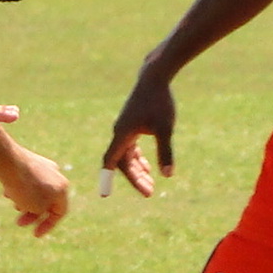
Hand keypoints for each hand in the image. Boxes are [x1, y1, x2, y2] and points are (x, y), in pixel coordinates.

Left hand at [0, 146, 70, 236]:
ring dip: (24, 201)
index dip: (48, 226)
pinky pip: (26, 181)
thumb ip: (42, 211)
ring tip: (12, 200)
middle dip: (32, 214)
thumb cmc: (24, 186)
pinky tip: (7, 190)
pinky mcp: (28, 161)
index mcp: (62, 188)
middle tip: (19, 222)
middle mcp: (56, 175)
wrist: (7, 160)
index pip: (60, 212)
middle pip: (47, 201)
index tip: (35, 234)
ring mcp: (43, 166)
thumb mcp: (36, 208)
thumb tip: (39, 207)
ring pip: (35, 191)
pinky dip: (19, 190)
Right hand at [101, 66, 172, 197]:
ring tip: (150, 183)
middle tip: (149, 193)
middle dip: (135, 178)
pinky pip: (130, 147)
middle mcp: (120, 133)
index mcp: (122, 135)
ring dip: (137, 170)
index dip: (106, 179)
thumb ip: (165, 152)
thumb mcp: (165, 129)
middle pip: (122, 163)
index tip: (105, 195)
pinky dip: (137, 158)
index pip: (111, 163)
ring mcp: (124, 128)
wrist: (154, 77)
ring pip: (126, 156)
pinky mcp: (131, 123)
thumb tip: (167, 175)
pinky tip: (147, 166)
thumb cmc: (160, 101)